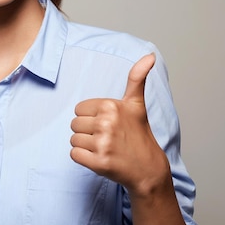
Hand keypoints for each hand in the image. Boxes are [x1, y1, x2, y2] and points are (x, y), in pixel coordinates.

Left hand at [70, 53, 169, 195]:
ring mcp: (103, 144)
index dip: (91, 117)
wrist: (148, 168)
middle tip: (107, 137)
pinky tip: (99, 157)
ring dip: (85, 146)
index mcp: (111, 106)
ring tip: (104, 147)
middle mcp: (106, 123)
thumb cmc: (139, 134)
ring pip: (73, 140)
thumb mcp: (136, 104)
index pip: (79, 109)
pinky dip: (83, 158)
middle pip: (74, 124)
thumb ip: (137, 78)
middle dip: (87, 131)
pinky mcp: (99, 163)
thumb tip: (150, 55)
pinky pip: (74, 155)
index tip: (108, 124)